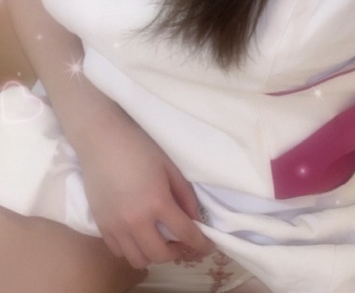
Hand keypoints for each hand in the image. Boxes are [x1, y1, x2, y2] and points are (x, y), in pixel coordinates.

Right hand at [77, 108, 214, 268]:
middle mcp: (136, 220)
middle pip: (161, 255)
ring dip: (154, 254)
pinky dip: (133, 249)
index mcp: (157, 201)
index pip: (185, 233)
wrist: (102, 140)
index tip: (207, 245)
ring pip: (138, 259)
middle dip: (177, 252)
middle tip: (183, 243)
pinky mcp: (101, 225)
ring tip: (160, 241)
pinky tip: (140, 236)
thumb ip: (185, 196)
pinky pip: (119, 251)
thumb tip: (195, 219)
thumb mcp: (169, 168)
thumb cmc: (139, 147)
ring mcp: (116, 226)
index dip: (200, 243)